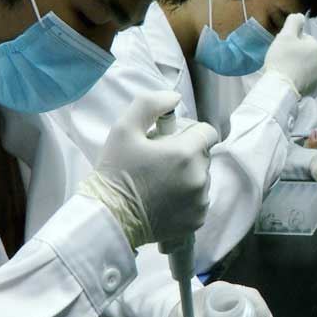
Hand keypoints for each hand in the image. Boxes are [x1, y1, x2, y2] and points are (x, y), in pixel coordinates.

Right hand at [78, 91, 217, 248]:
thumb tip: (174, 97)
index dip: (190, 131)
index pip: (207, 132)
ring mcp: (200, 201)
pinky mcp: (197, 220)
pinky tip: (164, 200)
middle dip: (186, 154)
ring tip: (159, 182)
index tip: (171, 140)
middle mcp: (199, 177)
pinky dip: (186, 198)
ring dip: (187, 176)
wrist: (108, 218)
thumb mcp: (123, 129)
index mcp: (186, 153)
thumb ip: (150, 104)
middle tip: (158, 161)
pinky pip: (199, 200)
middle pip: (203, 155)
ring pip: (202, 177)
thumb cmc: (115, 171)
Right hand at [264, 13, 316, 96]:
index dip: (290, 41)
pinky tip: (288, 78)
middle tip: (281, 58)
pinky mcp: (313, 87)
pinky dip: (297, 76)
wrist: (281, 87)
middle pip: (305, 52)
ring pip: (305, 65)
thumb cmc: (282, 58)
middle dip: (294, 53)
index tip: (281, 47)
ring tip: (284, 69)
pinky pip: (304, 77)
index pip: (302, 38)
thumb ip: (294, 22)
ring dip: (296, 65)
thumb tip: (301, 15)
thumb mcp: (286, 35)